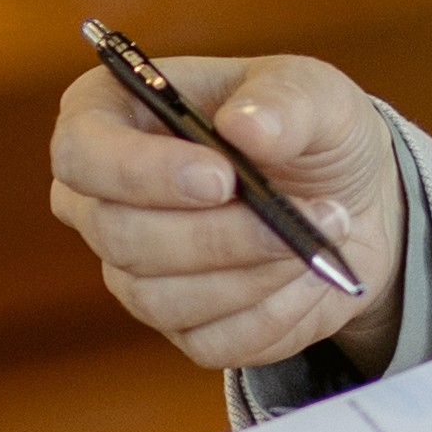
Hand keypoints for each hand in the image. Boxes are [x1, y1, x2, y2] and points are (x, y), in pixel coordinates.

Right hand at [42, 51, 411, 369]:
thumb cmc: (308, 130)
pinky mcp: (180, 326)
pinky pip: (210, 341)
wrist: (351, 198)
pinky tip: (311, 275)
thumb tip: (243, 126)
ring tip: (321, 236)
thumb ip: (285, 99)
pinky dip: (274, 313)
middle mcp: (104, 198)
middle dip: (218, 235)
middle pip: (118, 235)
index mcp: (110, 115)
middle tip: (298, 218)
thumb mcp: (313, 90)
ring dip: (254, 274)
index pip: (80, 151)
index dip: (140, 171)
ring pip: (160, 298)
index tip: (220, 178)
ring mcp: (134, 270)